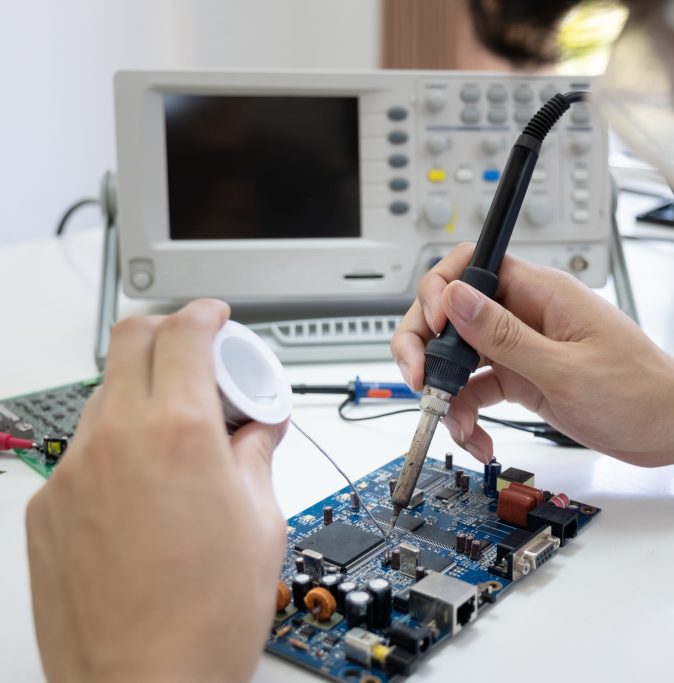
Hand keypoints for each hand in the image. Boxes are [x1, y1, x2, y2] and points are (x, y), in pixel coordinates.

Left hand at [26, 300, 286, 682]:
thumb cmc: (204, 618)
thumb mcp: (261, 522)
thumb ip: (255, 456)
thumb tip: (257, 431)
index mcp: (177, 433)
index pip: (184, 334)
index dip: (206, 316)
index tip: (216, 321)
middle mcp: (115, 441)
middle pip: (129, 343)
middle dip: (167, 335)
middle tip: (201, 365)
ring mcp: (72, 474)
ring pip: (105, 398)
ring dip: (144, 397)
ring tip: (182, 443)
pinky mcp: (47, 509)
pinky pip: (84, 452)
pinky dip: (118, 448)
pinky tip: (147, 492)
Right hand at [392, 244, 673, 466]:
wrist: (671, 426)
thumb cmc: (639, 391)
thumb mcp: (566, 369)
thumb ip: (505, 336)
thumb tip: (456, 298)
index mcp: (541, 293)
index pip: (472, 266)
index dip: (441, 291)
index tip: (433, 330)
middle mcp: (526, 314)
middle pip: (453, 313)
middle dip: (427, 347)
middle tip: (421, 381)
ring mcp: (523, 347)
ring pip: (460, 356)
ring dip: (446, 391)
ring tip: (457, 426)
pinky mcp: (524, 378)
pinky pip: (479, 388)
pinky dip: (468, 414)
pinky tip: (478, 439)